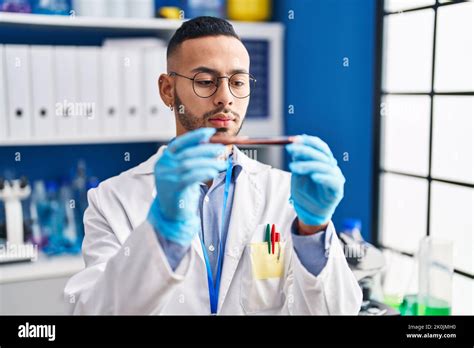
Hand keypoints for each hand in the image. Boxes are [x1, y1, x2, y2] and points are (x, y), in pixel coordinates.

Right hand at [147, 128, 226, 245]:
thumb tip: (205, 141)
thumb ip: (190, 157)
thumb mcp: (181, 171)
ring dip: (209, 162)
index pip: (179, 143)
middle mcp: (163, 166)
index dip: (195, 136)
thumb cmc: (178, 190)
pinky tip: (213, 171)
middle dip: (206, 149)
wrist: (169, 214)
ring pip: (190, 164)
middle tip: (220, 150)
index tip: (210, 132)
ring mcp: (167, 177)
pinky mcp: (174, 188)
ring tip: (221, 164)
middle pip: (187, 153)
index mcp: (164, 159)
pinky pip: (191, 176)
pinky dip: (204, 172)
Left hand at [285, 135, 344, 225]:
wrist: (308, 212)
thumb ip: (298, 162)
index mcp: (323, 161)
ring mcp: (336, 178)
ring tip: (292, 167)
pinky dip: (323, 177)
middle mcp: (331, 167)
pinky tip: (313, 176)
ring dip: (307, 165)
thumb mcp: (297, 174)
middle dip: (304, 150)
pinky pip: (332, 181)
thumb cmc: (303, 192)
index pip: (319, 146)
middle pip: (321, 154)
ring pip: (324, 166)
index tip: (294, 140)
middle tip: (290, 150)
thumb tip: (296, 147)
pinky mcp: (338, 190)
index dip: (308, 141)